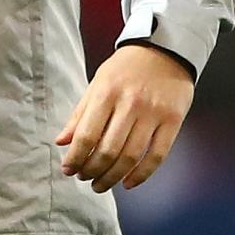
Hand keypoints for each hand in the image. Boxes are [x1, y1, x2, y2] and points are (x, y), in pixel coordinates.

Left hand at [55, 44, 193, 192]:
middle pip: (108, 150)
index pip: (87, 135)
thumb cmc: (125, 69)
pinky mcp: (173, 120)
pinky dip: (142, 175)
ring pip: (131, 157)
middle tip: (84, 178)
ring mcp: (154, 113)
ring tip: (101, 185)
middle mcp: (130, 103)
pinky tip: (128, 183)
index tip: (68, 169)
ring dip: (113, 177)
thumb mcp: (97, 84)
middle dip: (92, 171)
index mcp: (107, 93)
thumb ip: (79, 114)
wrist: (165, 49)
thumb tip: (61, 142)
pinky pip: (157, 156)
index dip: (75, 158)